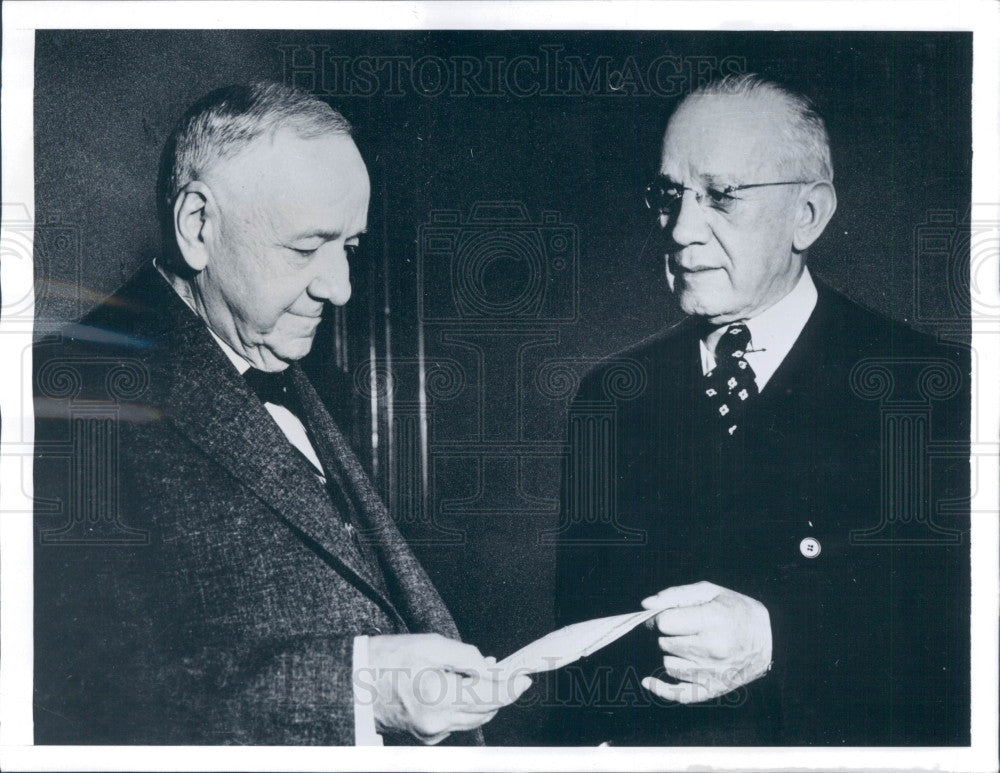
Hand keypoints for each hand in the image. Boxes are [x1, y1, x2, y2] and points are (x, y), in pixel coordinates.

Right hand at [365, 633, 530, 743]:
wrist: (353, 683)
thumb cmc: (387, 660)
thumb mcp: (430, 645)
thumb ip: (465, 656)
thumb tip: (489, 667)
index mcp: (437, 696)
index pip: (488, 697)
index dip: (511, 687)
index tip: (525, 678)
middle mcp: (436, 721)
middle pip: (485, 711)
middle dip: (500, 692)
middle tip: (509, 673)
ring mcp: (431, 732)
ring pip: (473, 718)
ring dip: (484, 699)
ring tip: (481, 675)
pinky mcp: (427, 735)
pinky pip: (457, 721)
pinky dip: (465, 705)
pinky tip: (461, 687)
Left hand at [640, 581, 770, 703]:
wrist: (770, 639)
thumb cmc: (737, 610)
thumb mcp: (710, 591)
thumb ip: (676, 595)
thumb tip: (646, 605)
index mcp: (714, 620)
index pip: (665, 623)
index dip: (661, 617)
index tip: (668, 615)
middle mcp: (713, 649)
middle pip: (665, 643)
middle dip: (670, 634)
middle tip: (686, 629)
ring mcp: (713, 672)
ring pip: (668, 664)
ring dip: (673, 654)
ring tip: (691, 645)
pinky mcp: (712, 690)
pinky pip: (677, 694)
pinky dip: (661, 688)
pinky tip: (649, 681)